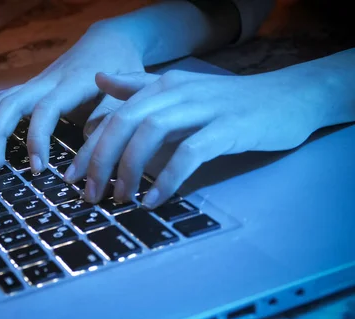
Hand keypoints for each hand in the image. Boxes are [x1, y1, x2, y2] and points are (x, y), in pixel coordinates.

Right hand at [0, 23, 144, 172]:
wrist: (109, 41)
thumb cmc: (122, 70)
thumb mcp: (127, 94)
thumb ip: (108, 121)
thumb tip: (86, 156)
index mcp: (73, 83)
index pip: (46, 109)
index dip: (38, 138)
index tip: (37, 169)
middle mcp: (47, 81)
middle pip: (11, 103)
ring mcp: (35, 82)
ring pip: (1, 102)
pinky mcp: (30, 87)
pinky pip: (1, 103)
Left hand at [64, 67, 327, 208]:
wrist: (286, 97)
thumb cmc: (226, 101)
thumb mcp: (178, 91)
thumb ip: (137, 85)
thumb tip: (99, 79)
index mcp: (160, 86)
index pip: (113, 116)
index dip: (88, 147)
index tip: (72, 177)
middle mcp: (175, 93)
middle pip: (124, 123)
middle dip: (100, 161)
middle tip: (89, 195)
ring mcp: (202, 108)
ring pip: (151, 134)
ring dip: (129, 169)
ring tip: (119, 199)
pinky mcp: (227, 128)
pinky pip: (189, 153)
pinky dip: (167, 178)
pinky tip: (155, 199)